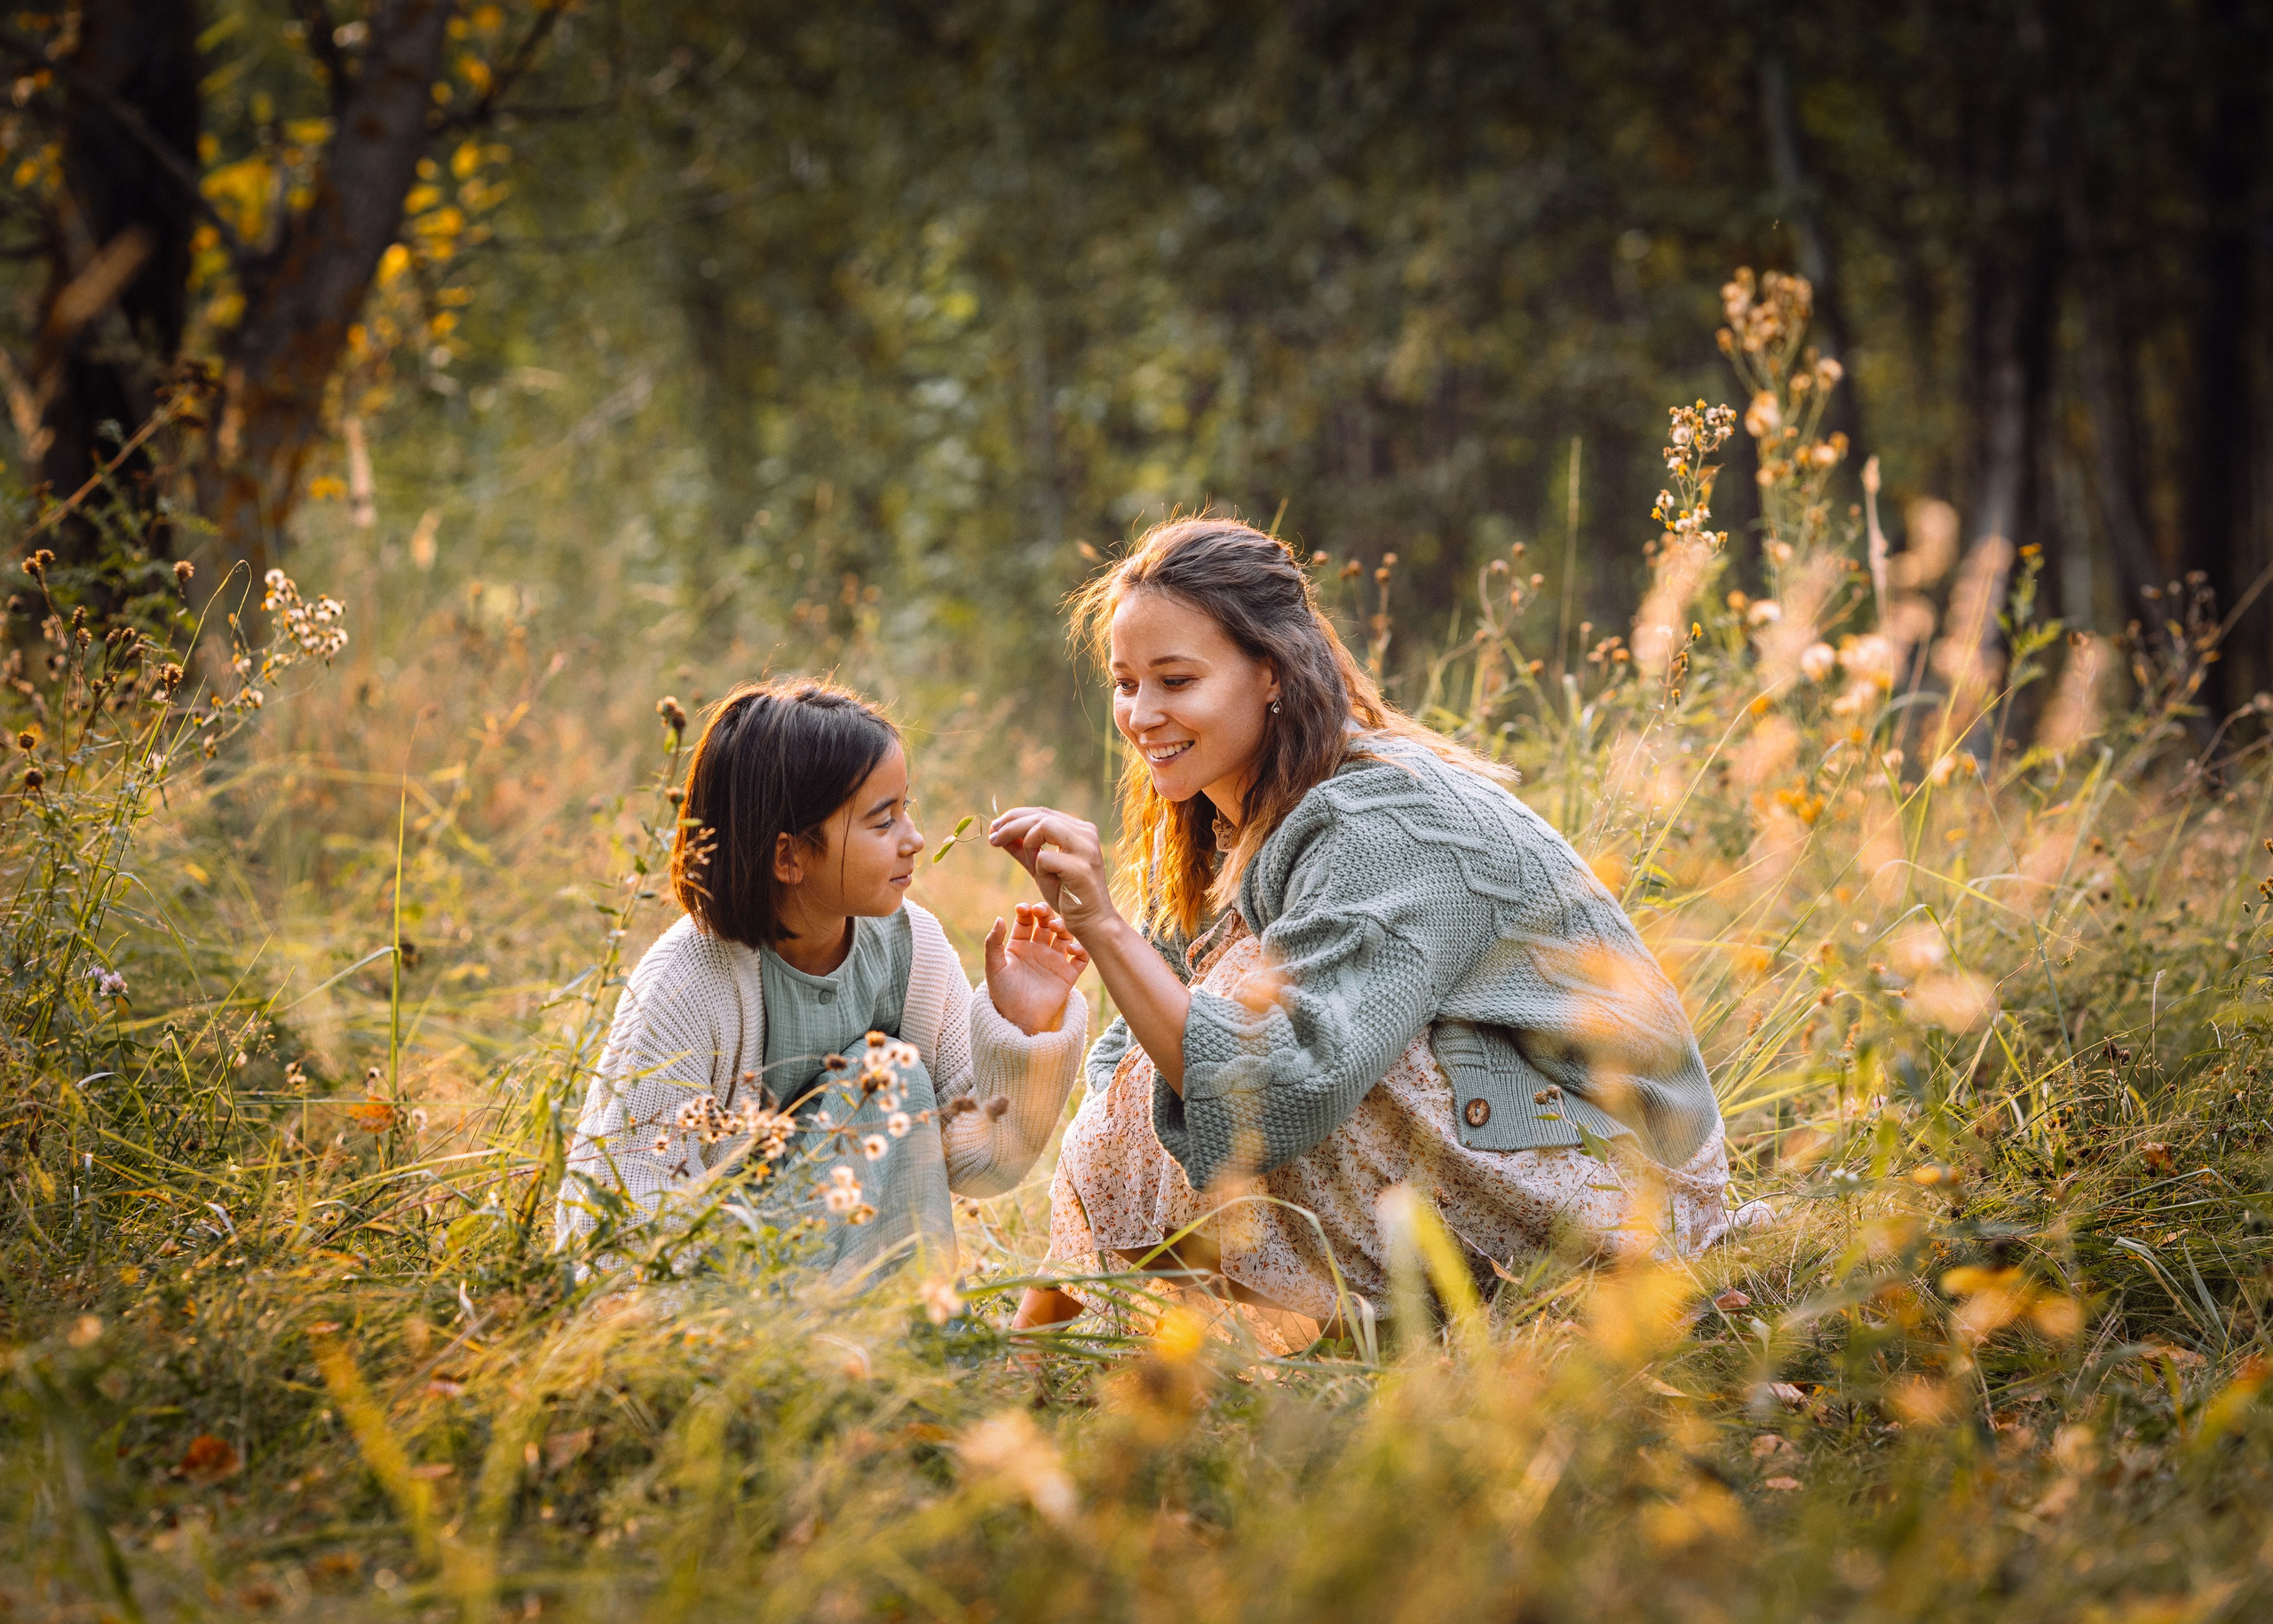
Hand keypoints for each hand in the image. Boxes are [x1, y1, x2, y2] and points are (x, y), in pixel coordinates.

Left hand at [983, 902, 1089, 1034]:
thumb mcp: (994, 967)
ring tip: (1057, 928)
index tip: (1024, 908)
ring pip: (1065, 935)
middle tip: (1042, 912)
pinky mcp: (1068, 974)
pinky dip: (1082, 949)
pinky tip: (1072, 949)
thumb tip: (999, 918)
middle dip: (1046, 913)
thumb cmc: (1003, 994)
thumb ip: (993, 943)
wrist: (1018, 1020)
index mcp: (1020, 945)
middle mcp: (1039, 950)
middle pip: (1047, 923)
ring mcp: (1055, 961)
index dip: (1026, 911)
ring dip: (1064, 927)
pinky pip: (1081, 957)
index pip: (1026, 921)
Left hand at [987, 807, 1114, 935]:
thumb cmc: (1068, 896)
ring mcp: (1085, 849)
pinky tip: (1046, 880)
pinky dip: (1038, 868)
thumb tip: (998, 833)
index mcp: (1080, 830)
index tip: (995, 827)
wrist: (1092, 923)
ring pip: (1043, 826)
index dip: (1015, 817)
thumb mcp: (1040, 869)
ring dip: (1025, 842)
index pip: (1042, 812)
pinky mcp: (1080, 868)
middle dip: (1011, 824)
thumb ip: (1022, 850)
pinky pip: (1044, 857)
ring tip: (1025, 860)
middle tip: (993, 837)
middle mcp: (1086, 834)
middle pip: (1040, 815)